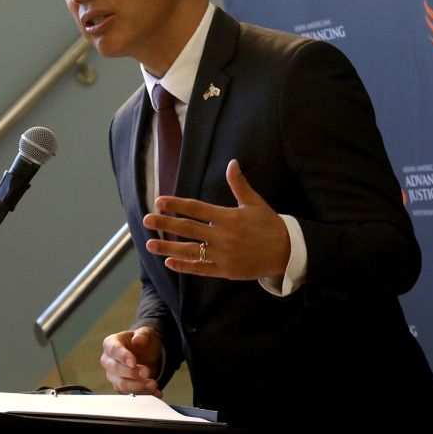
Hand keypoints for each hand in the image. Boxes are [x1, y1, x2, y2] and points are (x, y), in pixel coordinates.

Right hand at [100, 327, 162, 396]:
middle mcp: (108, 361)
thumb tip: (137, 340)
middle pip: (115, 369)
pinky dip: (144, 394)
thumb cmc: (144, 342)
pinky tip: (156, 392)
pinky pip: (130, 394)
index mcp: (111, 344)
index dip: (123, 357)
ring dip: (138, 386)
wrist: (148, 354)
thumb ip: (142, 335)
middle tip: (147, 372)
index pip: (114, 350)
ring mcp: (113, 376)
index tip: (133, 362)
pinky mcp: (121, 387)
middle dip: (132, 373)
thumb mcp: (147, 333)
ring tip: (154, 384)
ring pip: (122, 384)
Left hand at [143, 159, 290, 279]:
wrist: (287, 251)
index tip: (159, 201)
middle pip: (188, 229)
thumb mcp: (255, 203)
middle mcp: (223, 236)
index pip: (196, 208)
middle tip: (146, 220)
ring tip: (150, 246)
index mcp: (228, 217)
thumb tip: (232, 163)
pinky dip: (184, 266)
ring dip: (168, 248)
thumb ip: (239, 185)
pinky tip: (170, 263)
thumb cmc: (269, 225)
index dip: (176, 204)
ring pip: (190, 251)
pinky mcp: (226, 270)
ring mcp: (223, 255)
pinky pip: (201, 269)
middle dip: (165, 224)